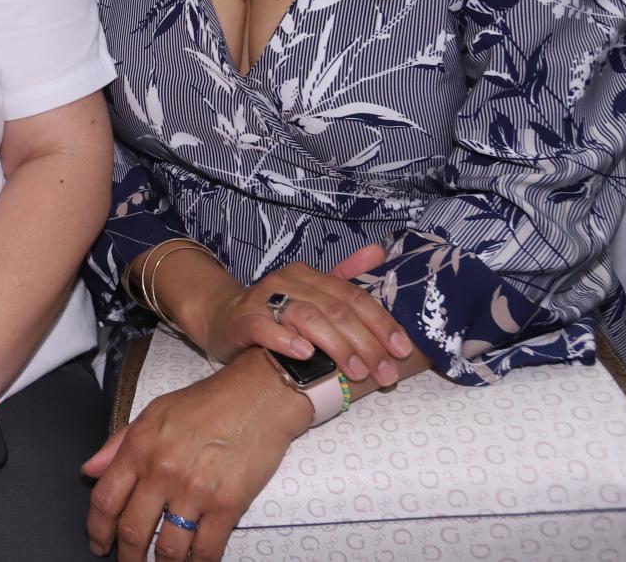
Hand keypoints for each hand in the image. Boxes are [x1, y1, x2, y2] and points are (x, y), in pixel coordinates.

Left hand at [83, 349, 305, 561]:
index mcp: (139, 448)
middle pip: (132, 530)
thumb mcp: (153, 413)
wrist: (259, 398)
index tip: (98, 544)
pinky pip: (205, 550)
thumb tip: (90, 470)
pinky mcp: (227, 505)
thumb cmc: (207, 403)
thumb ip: (118, 444)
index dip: (97, 529)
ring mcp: (194, 491)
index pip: (105, 499)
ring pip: (167, 547)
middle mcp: (162, 471)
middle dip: (127, 556)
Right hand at [197, 244, 410, 386]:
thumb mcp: (312, 292)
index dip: (381, 323)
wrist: (223, 317)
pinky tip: (305, 354)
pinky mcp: (243, 320)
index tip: (402, 350)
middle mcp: (288, 282)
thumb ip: (346, 276)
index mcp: (310, 275)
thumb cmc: (276, 312)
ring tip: (355, 372)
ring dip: (336, 346)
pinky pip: (266, 327)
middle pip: (335, 310)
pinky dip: (287, 340)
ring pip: (307, 318)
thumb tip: (380, 252)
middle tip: (385, 373)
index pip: (353, 296)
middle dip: (366, 343)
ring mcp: (263, 299)